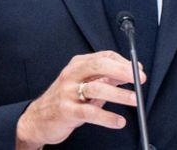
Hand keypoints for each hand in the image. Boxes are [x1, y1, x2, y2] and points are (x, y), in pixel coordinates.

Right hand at [15, 50, 144, 148]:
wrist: (37, 119)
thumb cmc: (65, 100)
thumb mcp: (85, 84)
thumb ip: (107, 78)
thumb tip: (132, 73)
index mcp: (78, 65)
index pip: (104, 56)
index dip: (123, 62)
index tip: (138, 70)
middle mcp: (72, 74)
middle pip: (99, 66)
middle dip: (122, 71)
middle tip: (139, 79)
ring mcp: (68, 92)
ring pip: (96, 88)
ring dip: (119, 94)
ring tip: (135, 100)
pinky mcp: (66, 111)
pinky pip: (90, 113)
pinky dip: (107, 117)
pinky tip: (119, 121)